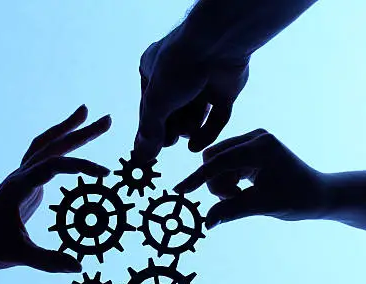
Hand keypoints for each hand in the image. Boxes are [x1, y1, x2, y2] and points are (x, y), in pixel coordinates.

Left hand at [0, 105, 110, 271]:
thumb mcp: (16, 256)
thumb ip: (47, 261)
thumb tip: (79, 266)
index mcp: (19, 187)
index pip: (54, 166)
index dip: (81, 167)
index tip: (106, 175)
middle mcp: (20, 176)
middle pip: (52, 145)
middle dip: (80, 131)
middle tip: (107, 119)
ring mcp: (22, 177)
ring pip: (46, 144)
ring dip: (67, 128)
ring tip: (87, 113)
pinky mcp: (25, 184)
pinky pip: (44, 156)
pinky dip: (59, 144)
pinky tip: (71, 143)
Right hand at [134, 33, 248, 159]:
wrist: (218, 44)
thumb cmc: (179, 65)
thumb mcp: (156, 101)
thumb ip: (149, 130)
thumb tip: (141, 156)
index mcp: (153, 72)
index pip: (149, 108)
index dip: (150, 129)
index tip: (149, 151)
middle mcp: (177, 78)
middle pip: (171, 115)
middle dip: (170, 129)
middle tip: (170, 140)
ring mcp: (202, 85)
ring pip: (193, 118)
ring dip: (188, 129)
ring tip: (186, 131)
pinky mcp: (224, 93)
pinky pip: (215, 119)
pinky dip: (206, 133)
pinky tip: (195, 146)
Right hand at [174, 129, 328, 227]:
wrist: (319, 194)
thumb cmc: (297, 199)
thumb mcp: (262, 206)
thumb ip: (230, 212)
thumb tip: (206, 223)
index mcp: (261, 147)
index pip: (219, 162)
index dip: (197, 178)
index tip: (179, 191)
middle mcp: (256, 137)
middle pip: (213, 158)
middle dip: (216, 183)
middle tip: (233, 199)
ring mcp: (254, 140)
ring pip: (217, 161)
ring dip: (222, 183)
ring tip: (241, 196)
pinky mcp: (252, 147)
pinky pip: (225, 162)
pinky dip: (228, 179)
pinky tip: (243, 189)